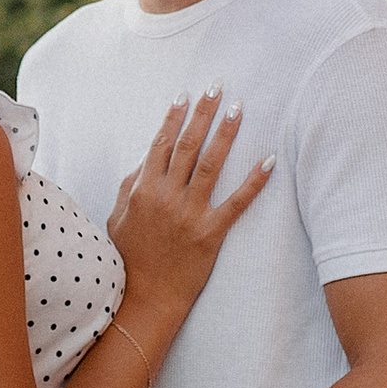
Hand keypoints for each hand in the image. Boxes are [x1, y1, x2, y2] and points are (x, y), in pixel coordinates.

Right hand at [108, 93, 270, 342]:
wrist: (144, 299)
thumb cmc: (128, 258)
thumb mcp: (118, 218)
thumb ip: (130, 186)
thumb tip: (146, 160)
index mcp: (142, 190)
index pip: (160, 144)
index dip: (173, 117)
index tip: (184, 95)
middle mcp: (166, 197)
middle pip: (187, 146)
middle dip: (203, 113)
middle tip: (217, 88)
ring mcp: (189, 214)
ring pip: (211, 165)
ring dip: (226, 134)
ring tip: (239, 109)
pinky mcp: (210, 233)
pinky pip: (236, 203)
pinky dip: (254, 181)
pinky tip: (268, 161)